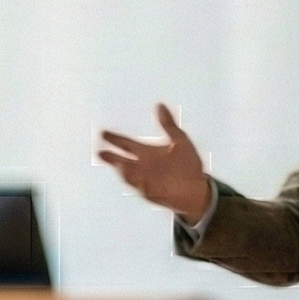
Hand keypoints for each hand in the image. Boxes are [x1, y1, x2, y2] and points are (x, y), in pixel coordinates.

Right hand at [98, 105, 211, 224]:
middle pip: (121, 160)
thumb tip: (160, 105)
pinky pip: (142, 189)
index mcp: (147, 152)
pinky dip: (140, 184)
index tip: (103, 133)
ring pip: (129, 175)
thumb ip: (169, 124)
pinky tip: (139, 179)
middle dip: (111, 157)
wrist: (198, 188)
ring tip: (120, 164)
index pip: (126, 144)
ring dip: (124, 170)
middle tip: (100, 152)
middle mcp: (143, 166)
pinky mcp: (151, 194)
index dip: (115, 139)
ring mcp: (145, 181)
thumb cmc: (189, 165)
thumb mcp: (180, 140)